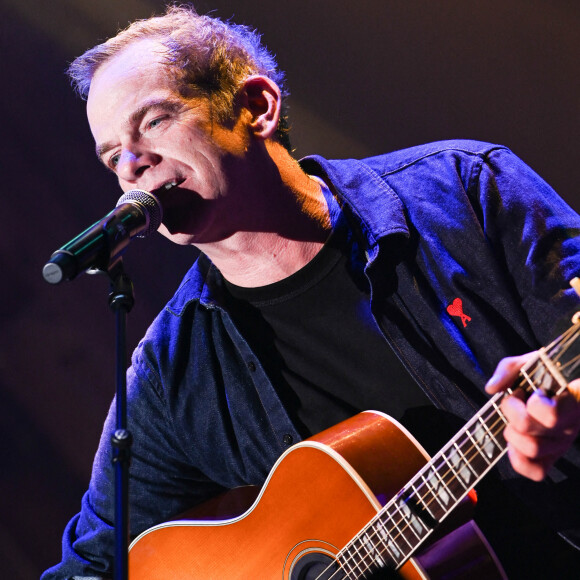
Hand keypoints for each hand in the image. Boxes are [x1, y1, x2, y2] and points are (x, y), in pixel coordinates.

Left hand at [485, 353, 579, 480]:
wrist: (560, 383)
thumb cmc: (545, 372)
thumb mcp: (529, 362)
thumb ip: (508, 370)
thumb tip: (492, 389)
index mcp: (574, 399)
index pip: (553, 415)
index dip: (534, 405)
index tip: (529, 391)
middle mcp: (573, 424)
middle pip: (532, 431)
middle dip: (512, 413)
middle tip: (514, 399)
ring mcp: (564, 442)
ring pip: (532, 450)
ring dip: (512, 433)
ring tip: (514, 418)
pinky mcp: (554, 456)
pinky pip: (537, 472)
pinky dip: (518, 460)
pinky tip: (513, 443)